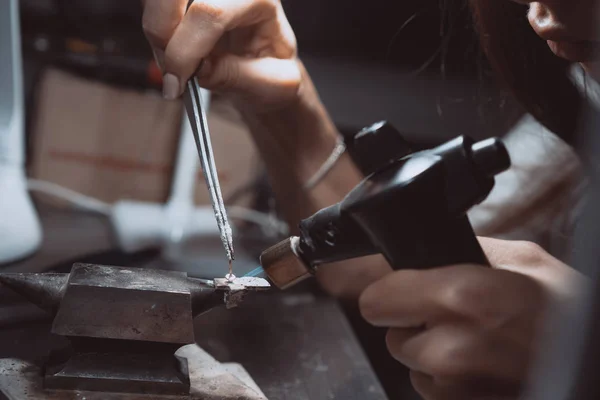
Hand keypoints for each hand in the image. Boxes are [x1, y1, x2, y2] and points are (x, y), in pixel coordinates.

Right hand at [142, 0, 300, 110]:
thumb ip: (235, 76)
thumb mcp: (271, 85)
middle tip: (169, 69)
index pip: (211, 12)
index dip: (185, 50)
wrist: (268, 70)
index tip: (177, 83)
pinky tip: (174, 52)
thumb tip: (198, 70)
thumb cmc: (274, 73)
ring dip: (157, 33)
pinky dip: (156, 29)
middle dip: (161, 31)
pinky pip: (155, 4)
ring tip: (175, 66)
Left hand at [359, 238, 587, 399]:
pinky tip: (483, 369)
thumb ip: (464, 253)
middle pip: (393, 338)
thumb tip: (423, 253)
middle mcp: (452, 349)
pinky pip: (436, 393)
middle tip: (447, 317)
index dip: (388, 294)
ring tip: (476, 345)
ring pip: (413, 369)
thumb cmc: (572, 313)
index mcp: (462, 298)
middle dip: (412, 326)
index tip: (398, 292)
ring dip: (433, 358)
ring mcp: (459, 388)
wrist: (598, 363)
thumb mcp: (523, 260)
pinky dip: (450, 382)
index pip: (377, 300)